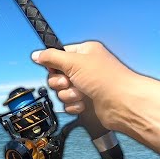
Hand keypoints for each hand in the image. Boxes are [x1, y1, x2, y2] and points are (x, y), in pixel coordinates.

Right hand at [31, 41, 159, 153]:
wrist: (122, 104)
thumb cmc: (106, 79)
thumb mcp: (74, 62)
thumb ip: (52, 57)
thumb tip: (36, 54)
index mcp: (84, 53)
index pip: (58, 56)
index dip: (54, 65)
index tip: (56, 69)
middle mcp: (84, 68)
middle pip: (56, 76)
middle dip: (60, 83)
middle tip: (70, 82)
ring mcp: (85, 85)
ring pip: (61, 92)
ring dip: (68, 95)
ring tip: (81, 94)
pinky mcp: (86, 101)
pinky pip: (68, 104)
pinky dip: (74, 105)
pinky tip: (84, 104)